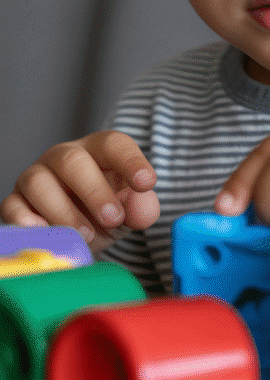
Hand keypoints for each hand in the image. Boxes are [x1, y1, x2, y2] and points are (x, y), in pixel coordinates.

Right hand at [0, 131, 159, 252]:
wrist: (79, 236)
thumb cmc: (106, 212)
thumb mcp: (130, 211)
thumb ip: (141, 207)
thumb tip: (142, 207)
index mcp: (97, 151)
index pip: (113, 144)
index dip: (130, 161)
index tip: (146, 183)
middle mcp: (63, 158)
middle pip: (73, 162)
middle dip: (95, 192)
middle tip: (113, 219)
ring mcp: (36, 177)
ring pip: (39, 183)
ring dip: (63, 212)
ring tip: (87, 236)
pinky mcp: (15, 202)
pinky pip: (12, 206)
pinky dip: (27, 222)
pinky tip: (48, 235)